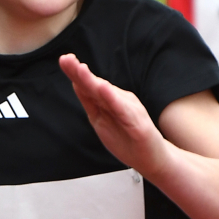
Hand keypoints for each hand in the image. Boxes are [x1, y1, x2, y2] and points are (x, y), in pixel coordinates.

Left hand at [59, 54, 164, 178]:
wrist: (154, 159)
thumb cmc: (129, 141)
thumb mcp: (103, 121)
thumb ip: (92, 103)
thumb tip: (77, 84)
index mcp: (108, 103)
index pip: (88, 87)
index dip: (76, 74)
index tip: (64, 60)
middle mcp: (118, 102)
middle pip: (96, 86)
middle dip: (80, 73)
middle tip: (67, 59)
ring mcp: (129, 112)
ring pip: (108, 95)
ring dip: (93, 81)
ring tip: (81, 69)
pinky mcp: (138, 125)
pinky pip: (123, 111)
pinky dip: (113, 99)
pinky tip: (104, 89)